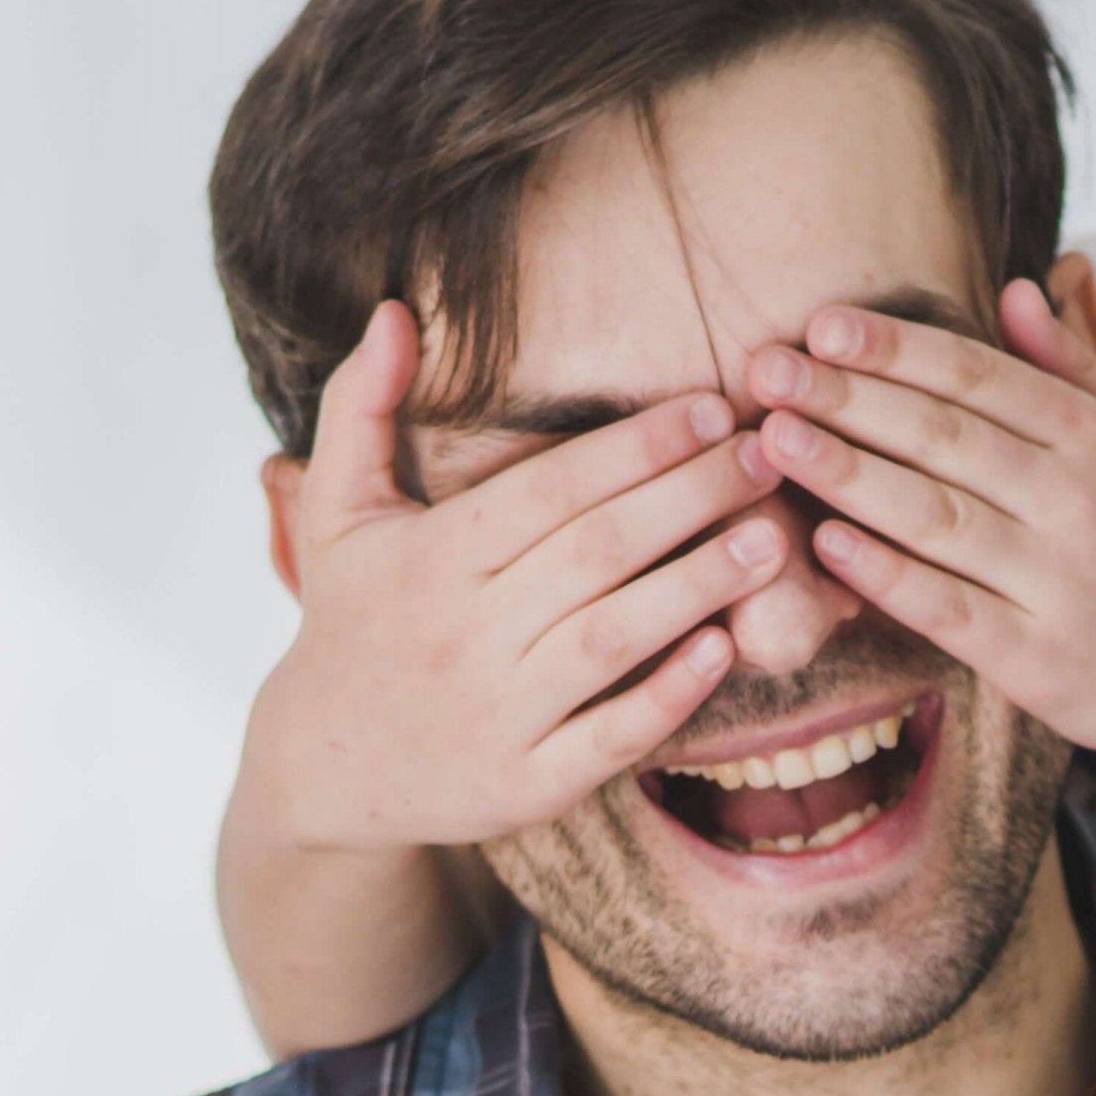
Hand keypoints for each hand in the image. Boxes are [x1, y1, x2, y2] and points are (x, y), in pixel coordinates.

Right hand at [237, 302, 811, 859]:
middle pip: (596, 553)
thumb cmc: (349, 621)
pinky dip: (668, 695)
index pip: (550, 490)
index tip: (711, 409)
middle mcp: (461, 635)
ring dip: (700, 586)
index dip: (637, 447)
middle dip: (690, 498)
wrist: (321, 769)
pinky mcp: (524, 785)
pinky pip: (609, 737)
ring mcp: (495, 716)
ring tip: (774, 539)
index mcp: (428, 559)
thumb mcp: (333, 510)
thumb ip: (361, 405)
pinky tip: (723, 647)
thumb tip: (395, 310)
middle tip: (767, 456)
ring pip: (613, 638)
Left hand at [735, 265, 1095, 776]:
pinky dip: (884, 574)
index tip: (823, 324)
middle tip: (766, 368)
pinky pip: (944, 607)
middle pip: (945, 437)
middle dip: (848, 398)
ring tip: (774, 439)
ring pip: (935, 516)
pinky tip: (823, 541)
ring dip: (847, 474)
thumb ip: (1076, 365)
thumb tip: (1024, 283)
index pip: (981, 380)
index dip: (898, 349)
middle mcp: (1079, 502)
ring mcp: (1055, 582)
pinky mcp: (1032, 658)